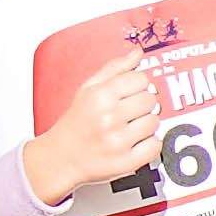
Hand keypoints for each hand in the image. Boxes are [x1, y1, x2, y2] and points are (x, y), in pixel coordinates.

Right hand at [22, 53, 165, 211]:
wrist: (60, 157)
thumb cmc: (75, 121)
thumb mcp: (87, 89)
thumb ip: (114, 68)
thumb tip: (138, 53)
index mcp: (100, 96)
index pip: (141, 79)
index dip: (137, 85)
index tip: (129, 93)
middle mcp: (109, 118)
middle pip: (150, 100)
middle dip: (142, 104)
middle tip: (129, 112)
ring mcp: (118, 142)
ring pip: (155, 122)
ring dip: (146, 124)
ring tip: (130, 128)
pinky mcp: (126, 162)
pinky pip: (155, 146)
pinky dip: (149, 144)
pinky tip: (135, 142)